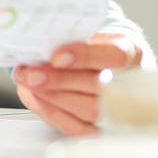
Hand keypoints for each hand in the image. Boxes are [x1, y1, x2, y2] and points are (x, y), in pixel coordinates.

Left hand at [13, 32, 142, 135]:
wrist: (105, 62)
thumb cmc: (94, 44)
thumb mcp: (87, 30)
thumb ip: (69, 35)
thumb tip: (39, 41)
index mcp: (131, 51)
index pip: (114, 56)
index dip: (85, 57)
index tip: (56, 56)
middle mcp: (130, 82)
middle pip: (97, 87)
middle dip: (58, 80)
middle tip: (29, 73)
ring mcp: (119, 109)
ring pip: (87, 109)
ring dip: (50, 96)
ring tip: (26, 81)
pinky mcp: (101, 128)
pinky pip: (76, 127)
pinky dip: (50, 111)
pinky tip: (34, 95)